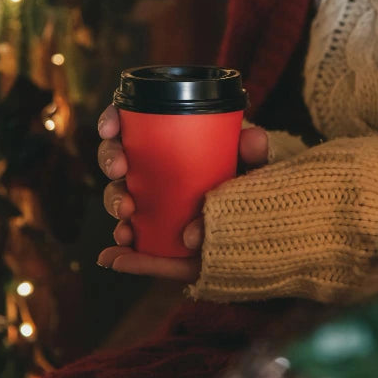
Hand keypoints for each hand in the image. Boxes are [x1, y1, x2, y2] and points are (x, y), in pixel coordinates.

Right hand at [95, 104, 268, 280]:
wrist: (267, 232)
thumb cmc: (256, 188)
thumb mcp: (259, 167)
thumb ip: (258, 152)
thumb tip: (252, 139)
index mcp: (172, 142)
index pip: (134, 123)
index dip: (114, 120)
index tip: (111, 128)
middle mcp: (155, 171)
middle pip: (119, 157)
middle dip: (109, 159)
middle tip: (119, 167)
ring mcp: (152, 208)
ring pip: (120, 199)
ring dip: (114, 201)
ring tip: (126, 211)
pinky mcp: (158, 245)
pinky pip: (134, 251)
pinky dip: (121, 255)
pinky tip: (112, 257)